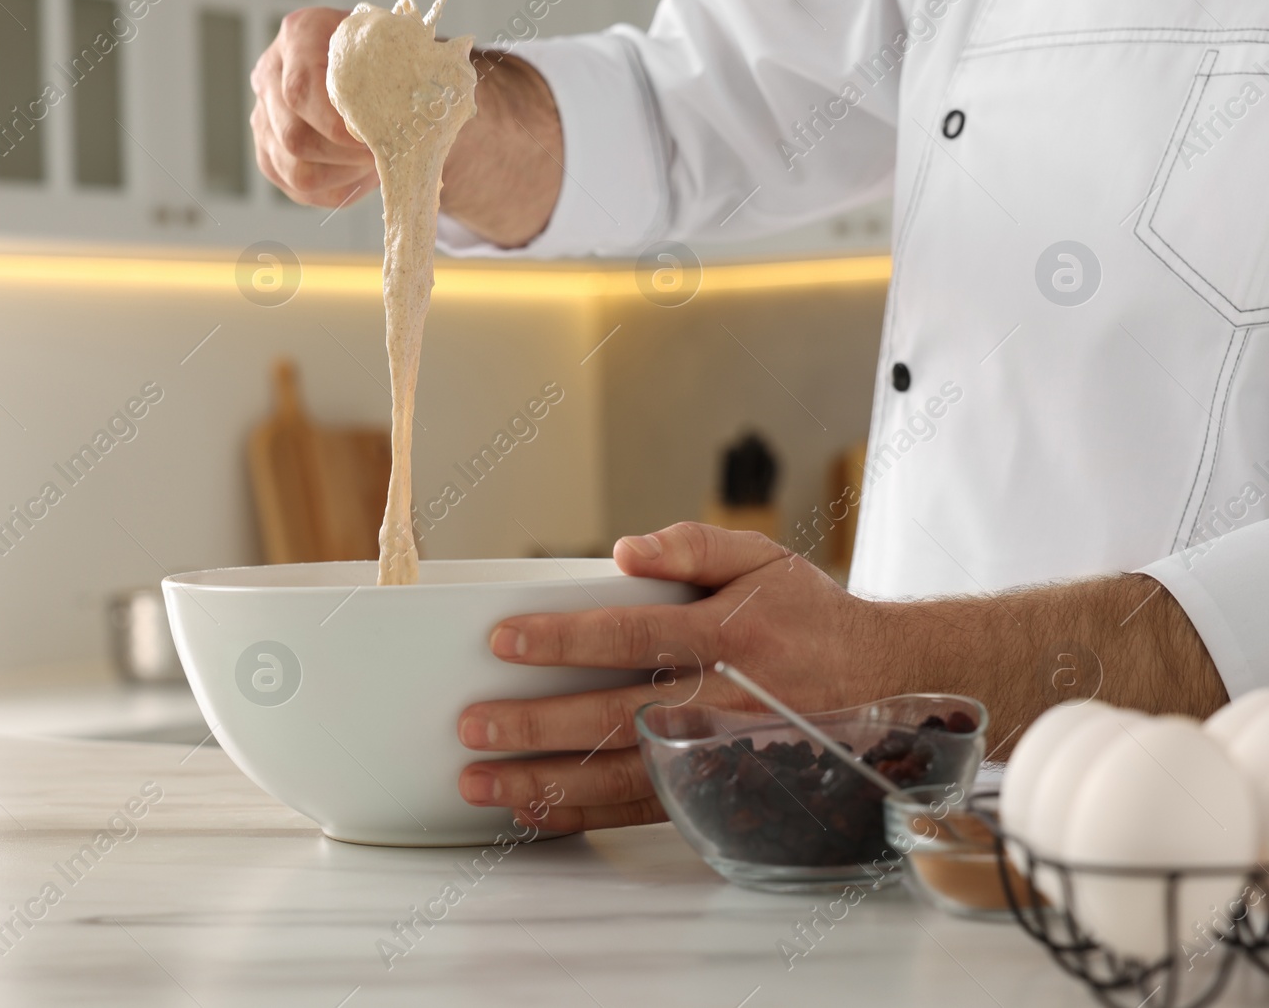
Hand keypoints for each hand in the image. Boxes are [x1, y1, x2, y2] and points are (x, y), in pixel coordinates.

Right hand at [251, 8, 378, 206]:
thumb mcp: (395, 48)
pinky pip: (298, 188)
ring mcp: (264, 116)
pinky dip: (336, 188)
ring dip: (342, 175)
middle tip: (381, 157)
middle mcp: (271, 74)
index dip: (337, 126)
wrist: (375, 66)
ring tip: (373, 166)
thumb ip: (396, 70)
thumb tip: (406, 116)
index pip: (301, 90)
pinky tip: (359, 174)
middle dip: (345, 157)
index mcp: (300, 35)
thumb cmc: (388, 57)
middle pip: (294, 138)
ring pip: (295, 170)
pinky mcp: (269, 153)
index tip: (374, 140)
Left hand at [456, 522, 894, 832]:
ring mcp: (721, 754)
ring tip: (481, 782)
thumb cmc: (808, 615)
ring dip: (546, 782)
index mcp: (730, 635)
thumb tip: (624, 551)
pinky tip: (534, 810)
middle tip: (473, 725)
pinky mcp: (719, 790)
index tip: (504, 641)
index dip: (566, 638)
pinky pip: (644, 809)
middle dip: (538, 724)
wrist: (886, 682)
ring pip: (622, 775)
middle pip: (616, 716)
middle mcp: (724, 701)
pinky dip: (586, 814)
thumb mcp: (763, 558)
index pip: (633, 635)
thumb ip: (692, 545)